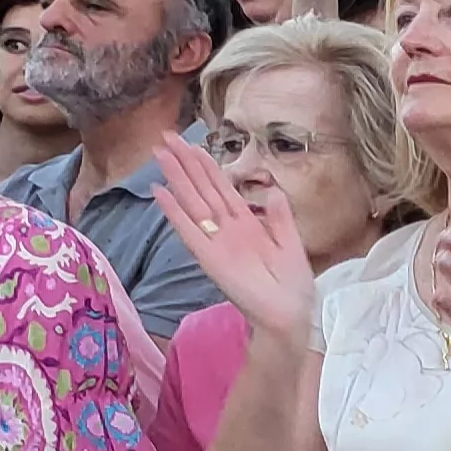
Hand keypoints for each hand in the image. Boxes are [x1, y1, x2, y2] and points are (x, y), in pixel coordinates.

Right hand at [149, 135, 318, 343]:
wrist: (289, 313)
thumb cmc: (291, 283)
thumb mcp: (291, 243)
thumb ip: (279, 217)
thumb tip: (272, 190)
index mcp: (246, 222)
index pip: (221, 186)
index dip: (205, 164)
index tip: (190, 143)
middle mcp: (227, 228)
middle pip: (201, 188)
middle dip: (184, 162)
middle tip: (165, 138)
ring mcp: (215, 241)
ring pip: (192, 202)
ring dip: (176, 179)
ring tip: (159, 155)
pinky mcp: (209, 257)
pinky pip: (189, 231)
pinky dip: (175, 212)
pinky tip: (161, 193)